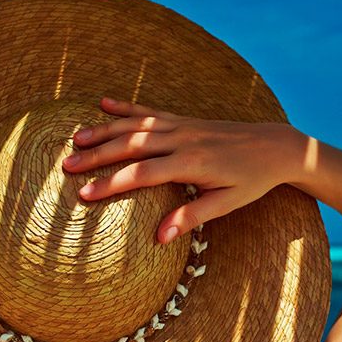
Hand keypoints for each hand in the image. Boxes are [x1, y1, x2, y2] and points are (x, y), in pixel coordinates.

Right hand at [62, 97, 304, 244]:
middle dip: (96, 156)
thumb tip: (159, 238)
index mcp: (191, 163)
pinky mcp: (185, 119)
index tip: (84, 195)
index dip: (111, 184)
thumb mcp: (227, 204)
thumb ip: (191, 218)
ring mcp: (182, 125)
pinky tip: (103, 103)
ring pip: (135, 125)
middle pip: (130, 146)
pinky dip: (125, 107)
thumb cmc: (252, 180)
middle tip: (66, 166)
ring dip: (103, 130)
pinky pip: (150, 110)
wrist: (275, 146)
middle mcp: (183, 140)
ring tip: (74, 138)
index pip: (142, 174)